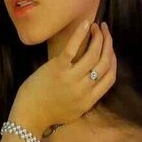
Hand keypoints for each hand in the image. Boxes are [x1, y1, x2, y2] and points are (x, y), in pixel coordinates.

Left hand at [8, 20, 116, 135]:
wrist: (29, 117)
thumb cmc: (48, 113)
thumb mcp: (74, 110)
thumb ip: (87, 97)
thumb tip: (93, 81)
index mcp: (90, 100)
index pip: (111, 77)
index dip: (113, 60)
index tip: (110, 50)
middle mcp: (85, 88)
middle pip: (105, 62)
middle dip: (108, 43)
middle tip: (105, 31)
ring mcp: (71, 78)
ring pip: (93, 53)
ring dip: (98, 37)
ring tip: (96, 26)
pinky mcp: (57, 68)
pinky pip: (73, 48)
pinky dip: (81, 34)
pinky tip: (86, 23)